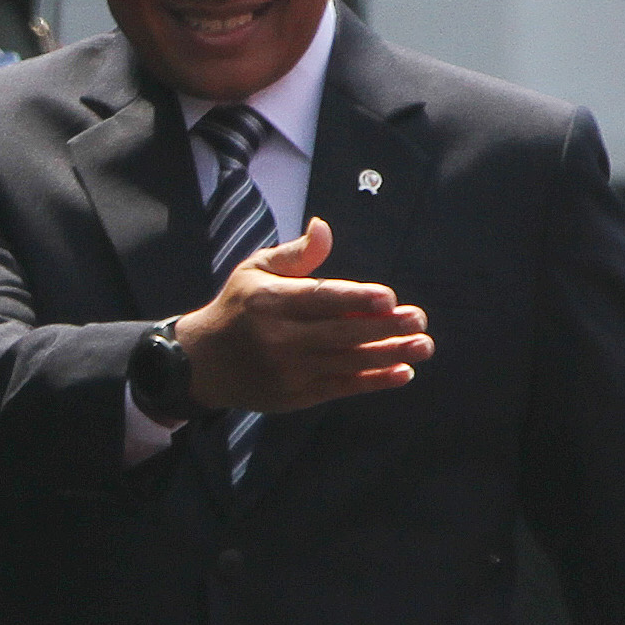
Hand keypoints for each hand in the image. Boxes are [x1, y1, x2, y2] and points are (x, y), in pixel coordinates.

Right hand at [175, 218, 431, 413]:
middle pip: (340, 333)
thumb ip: (295, 255)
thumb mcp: (255, 271)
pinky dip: (373, 382)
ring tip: (423, 346)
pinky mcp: (295, 396)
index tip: (389, 298)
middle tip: (420, 321)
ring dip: (389, 355)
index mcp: (269, 301)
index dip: (355, 300)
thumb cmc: (237, 308)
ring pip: (347, 362)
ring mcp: (287, 370)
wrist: (202, 363)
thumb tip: (324, 228)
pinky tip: (402, 372)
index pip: (319, 298)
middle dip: (385, 328)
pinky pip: (341, 387)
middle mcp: (278, 337)